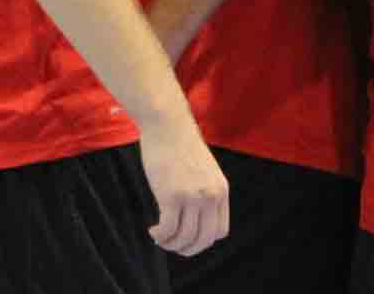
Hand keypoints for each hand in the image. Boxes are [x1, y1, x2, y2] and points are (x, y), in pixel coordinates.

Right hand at [141, 114, 228, 256]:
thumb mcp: (204, 170)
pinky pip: (167, 230)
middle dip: (187, 249)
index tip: (187, 236)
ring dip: (169, 244)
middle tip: (171, 244)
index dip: (202, 240)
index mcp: (221, 190)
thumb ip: (205, 192)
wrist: (168, 124)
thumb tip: (196, 221)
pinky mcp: (171, 195)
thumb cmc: (181, 145)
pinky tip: (152, 229)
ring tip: (159, 236)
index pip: (220, 232)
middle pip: (203, 240)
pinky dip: (159, 236)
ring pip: (184, 238)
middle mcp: (210, 195)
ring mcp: (192, 196)